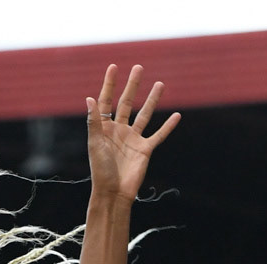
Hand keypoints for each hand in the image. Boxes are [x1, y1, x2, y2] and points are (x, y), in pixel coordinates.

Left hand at [85, 63, 179, 203]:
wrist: (113, 193)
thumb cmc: (100, 171)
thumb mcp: (95, 144)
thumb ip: (93, 121)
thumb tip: (89, 98)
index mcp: (104, 128)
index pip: (106, 102)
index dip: (109, 85)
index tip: (113, 67)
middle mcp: (119, 131)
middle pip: (126, 103)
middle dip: (132, 86)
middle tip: (138, 67)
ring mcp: (133, 140)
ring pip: (144, 115)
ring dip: (152, 100)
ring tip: (160, 83)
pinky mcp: (145, 150)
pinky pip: (158, 135)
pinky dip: (168, 126)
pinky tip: (176, 115)